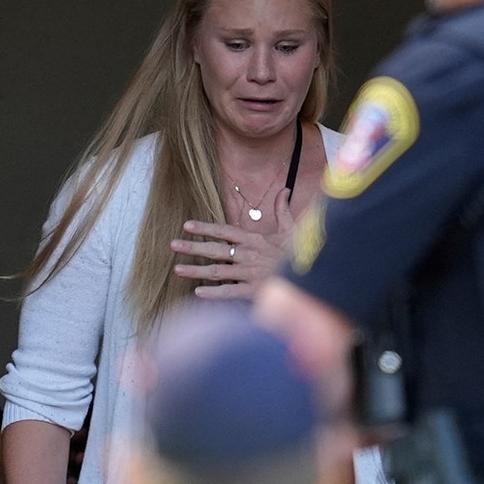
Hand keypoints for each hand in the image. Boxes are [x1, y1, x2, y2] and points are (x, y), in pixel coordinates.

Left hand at [171, 188, 294, 298]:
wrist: (310, 279)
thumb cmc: (297, 254)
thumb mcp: (292, 229)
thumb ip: (282, 210)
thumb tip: (284, 190)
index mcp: (255, 239)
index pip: (225, 231)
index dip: (206, 227)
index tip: (187, 225)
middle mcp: (249, 255)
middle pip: (216, 250)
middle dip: (193, 247)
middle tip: (172, 245)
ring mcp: (250, 274)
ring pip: (218, 271)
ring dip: (196, 270)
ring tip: (177, 269)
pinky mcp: (254, 291)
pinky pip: (230, 292)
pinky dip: (213, 293)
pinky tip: (198, 292)